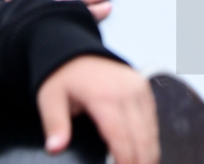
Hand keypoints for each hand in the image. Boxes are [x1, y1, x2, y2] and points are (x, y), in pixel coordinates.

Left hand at [37, 56, 157, 163]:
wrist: (76, 50)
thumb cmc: (62, 77)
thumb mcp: (50, 98)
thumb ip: (55, 125)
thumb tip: (55, 148)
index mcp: (104, 97)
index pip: (121, 139)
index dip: (125, 161)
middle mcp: (127, 92)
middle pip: (141, 138)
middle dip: (141, 163)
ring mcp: (138, 88)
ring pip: (151, 131)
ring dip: (149, 154)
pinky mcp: (143, 87)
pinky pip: (153, 119)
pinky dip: (151, 139)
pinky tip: (145, 154)